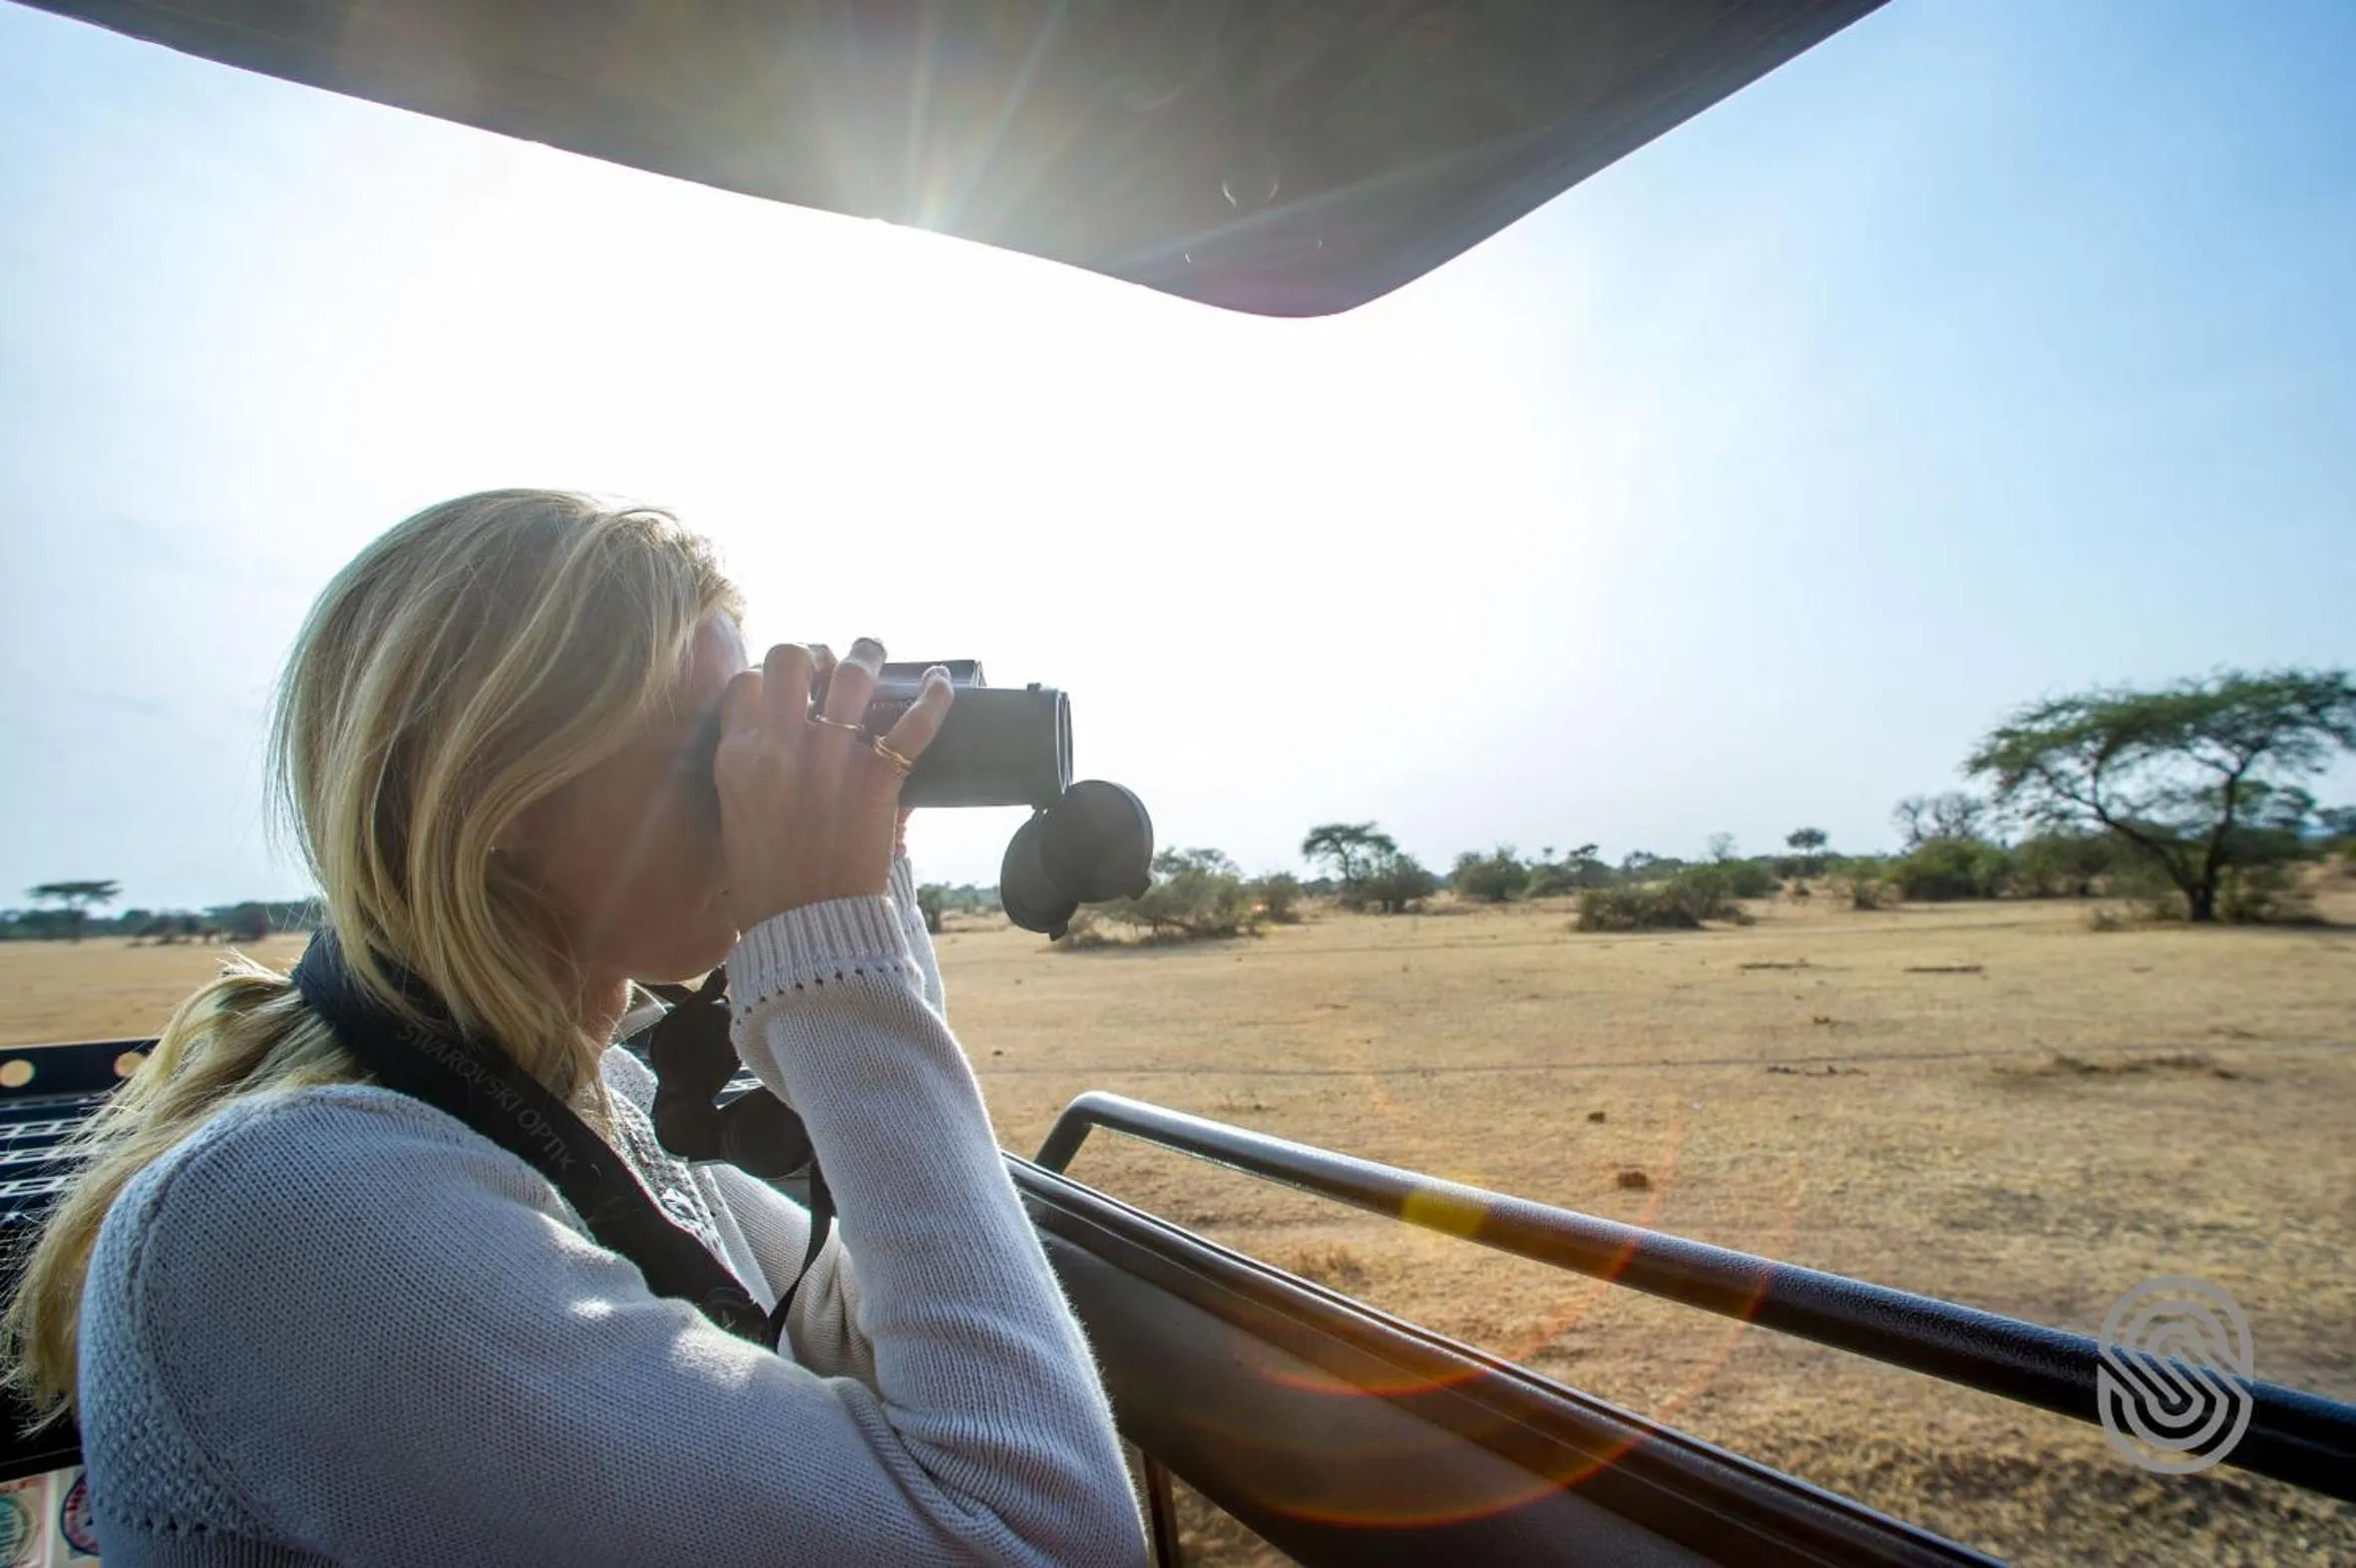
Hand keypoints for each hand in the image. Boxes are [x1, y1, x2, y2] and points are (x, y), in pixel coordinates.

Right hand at [715, 639, 952, 929]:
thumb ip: (749, 775)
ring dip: (866, 654)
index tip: (785, 686)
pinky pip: (915, 722)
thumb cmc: (766, 886)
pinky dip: (934, 697)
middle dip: (810, 652)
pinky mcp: (877, 777)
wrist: (803, 926)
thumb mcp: (736, 819)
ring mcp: (831, 756)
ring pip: (851, 674)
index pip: (745, 684)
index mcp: (739, 756)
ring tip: (873, 651)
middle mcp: (781, 744)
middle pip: (790, 658)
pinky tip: (941, 680)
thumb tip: (766, 752)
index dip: (765, 676)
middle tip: (826, 664)